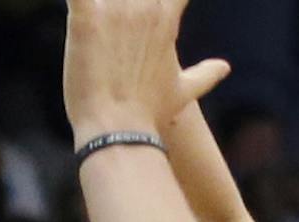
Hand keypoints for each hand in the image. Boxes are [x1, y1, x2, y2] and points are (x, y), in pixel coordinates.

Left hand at [61, 0, 228, 145]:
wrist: (118, 132)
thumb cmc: (149, 115)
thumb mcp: (183, 92)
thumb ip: (204, 75)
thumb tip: (224, 68)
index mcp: (165, 17)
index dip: (165, 0)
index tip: (154, 9)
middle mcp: (143, 7)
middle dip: (125, 3)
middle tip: (115, 27)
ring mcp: (113, 12)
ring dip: (100, 4)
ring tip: (97, 21)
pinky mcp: (83, 22)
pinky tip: (74, 5)